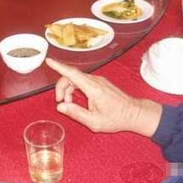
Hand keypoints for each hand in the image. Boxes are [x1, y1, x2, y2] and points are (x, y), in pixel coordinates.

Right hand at [45, 58, 161, 136]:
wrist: (133, 113)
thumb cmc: (116, 118)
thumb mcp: (94, 122)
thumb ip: (76, 113)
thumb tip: (61, 106)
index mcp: (93, 88)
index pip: (73, 74)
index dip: (59, 67)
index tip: (49, 60)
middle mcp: (95, 81)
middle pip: (72, 77)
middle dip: (61, 87)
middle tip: (60, 102)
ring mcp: (99, 80)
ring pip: (77, 79)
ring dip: (69, 89)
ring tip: (69, 105)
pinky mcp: (100, 83)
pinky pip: (83, 81)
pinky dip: (76, 89)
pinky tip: (77, 101)